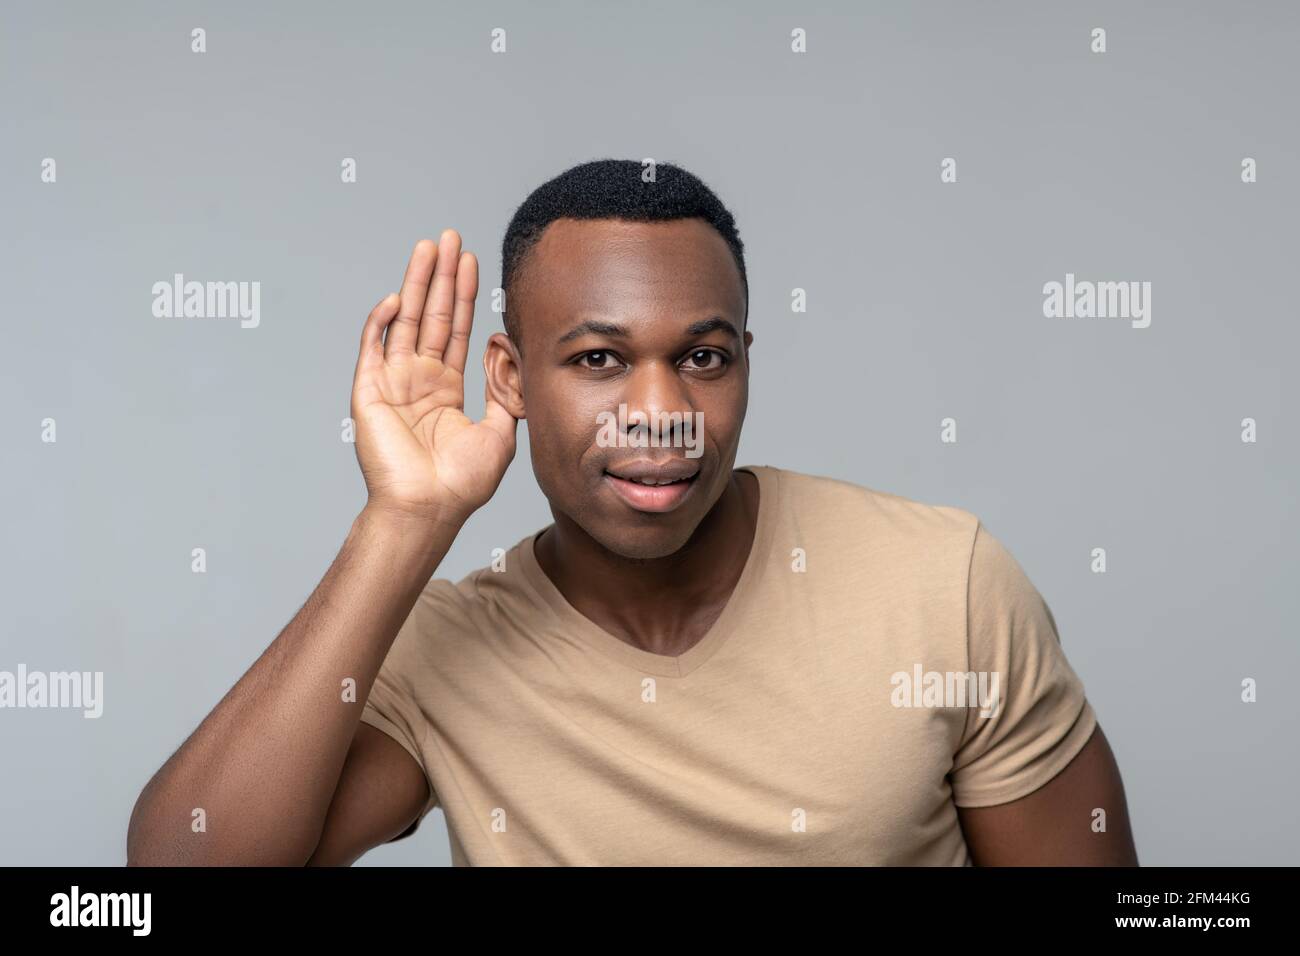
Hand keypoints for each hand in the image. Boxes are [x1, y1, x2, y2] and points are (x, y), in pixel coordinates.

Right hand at [350, 232, 516, 525]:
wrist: (429, 507)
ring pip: (405, 321)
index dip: (464, 297)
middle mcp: (418, 381)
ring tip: (427, 247)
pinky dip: (382, 321)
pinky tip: (398, 297)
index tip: (473, 263)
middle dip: (441, 277)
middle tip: (449, 239)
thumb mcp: (501, 432)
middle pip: (431, 315)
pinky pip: (373, 347)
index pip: (455, 331)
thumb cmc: (463, 483)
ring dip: (416, 283)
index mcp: (445, 390)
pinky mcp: (369, 391)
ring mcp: (392, 383)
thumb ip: (506, 393)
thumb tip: (509, 354)